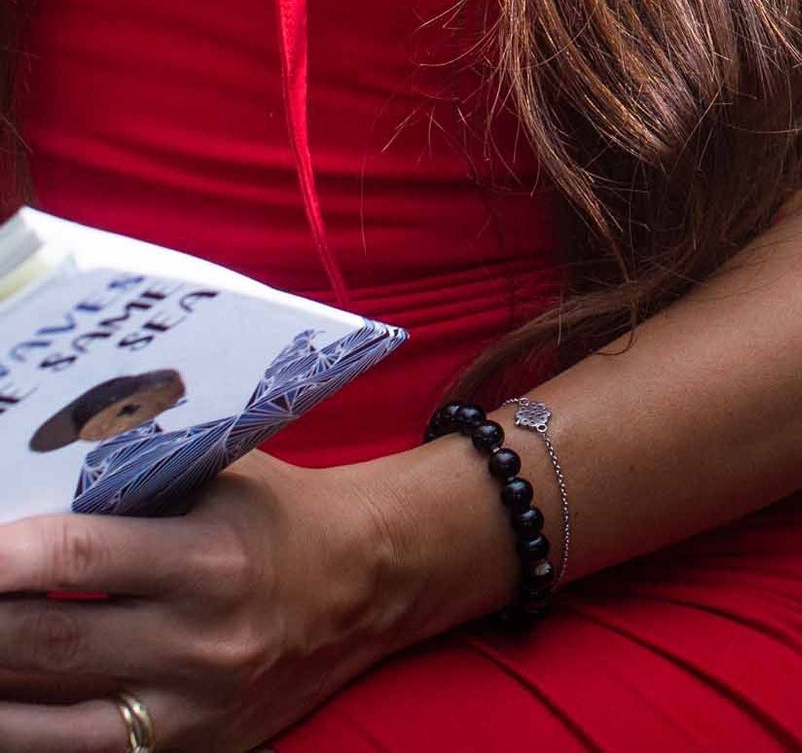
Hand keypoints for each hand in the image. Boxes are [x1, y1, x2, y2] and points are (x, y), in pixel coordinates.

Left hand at [0, 450, 405, 751]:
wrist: (364, 583)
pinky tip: (2, 698)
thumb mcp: (219, 476)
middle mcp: (199, 644)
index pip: (79, 558)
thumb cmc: (276, 513)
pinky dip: (23, 730)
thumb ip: (132, 482)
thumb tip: (22, 489)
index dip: (1, 556)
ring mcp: (187, 713)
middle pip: (42, 644)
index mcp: (211, 559)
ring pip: (39, 723)